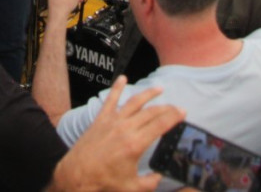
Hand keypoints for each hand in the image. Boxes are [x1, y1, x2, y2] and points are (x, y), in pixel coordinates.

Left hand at [49, 76, 184, 191]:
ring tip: (159, 89)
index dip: (174, 117)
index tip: (183, 112)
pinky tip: (123, 78)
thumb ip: (151, 182)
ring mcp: (112, 121)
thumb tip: (160, 175)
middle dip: (166, 108)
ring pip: (134, 102)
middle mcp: (125, 128)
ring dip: (148, 94)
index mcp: (135, 144)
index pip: (160, 125)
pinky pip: (110, 100)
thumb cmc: (103, 181)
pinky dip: (116, 88)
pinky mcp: (101, 119)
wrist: (77, 175)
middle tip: (176, 107)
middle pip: (151, 112)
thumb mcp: (132, 187)